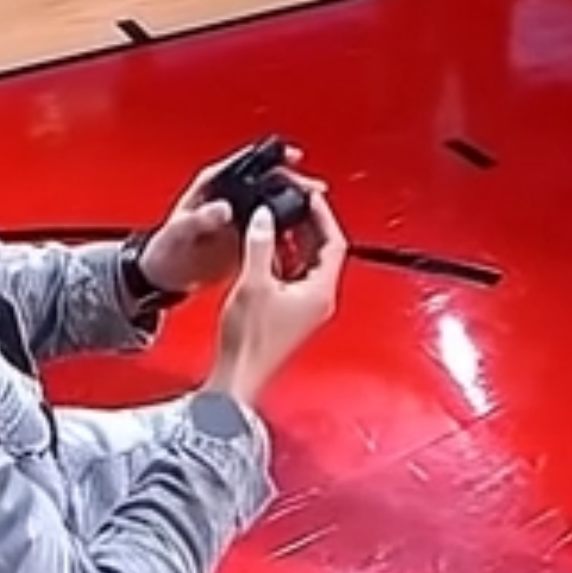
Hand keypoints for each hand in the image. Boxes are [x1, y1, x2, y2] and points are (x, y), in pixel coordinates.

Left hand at [140, 147, 325, 294]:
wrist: (164, 277)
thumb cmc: (163, 249)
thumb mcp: (178, 233)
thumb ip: (200, 219)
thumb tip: (221, 208)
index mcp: (212, 185)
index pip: (247, 162)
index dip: (271, 156)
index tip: (292, 155)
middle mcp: (229, 195)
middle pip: (268, 179)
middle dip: (294, 180)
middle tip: (313, 190)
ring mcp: (240, 215)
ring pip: (275, 201)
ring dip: (296, 203)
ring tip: (316, 209)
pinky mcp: (246, 234)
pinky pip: (273, 225)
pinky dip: (290, 227)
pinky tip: (302, 234)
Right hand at [207, 192, 347, 406]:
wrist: (236, 377)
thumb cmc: (249, 343)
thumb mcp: (254, 283)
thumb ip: (261, 244)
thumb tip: (266, 218)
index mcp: (321, 292)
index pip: (335, 242)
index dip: (323, 215)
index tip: (310, 196)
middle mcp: (319, 299)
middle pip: (324, 250)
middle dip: (308, 224)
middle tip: (294, 202)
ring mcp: (306, 307)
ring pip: (308, 262)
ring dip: (294, 239)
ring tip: (277, 218)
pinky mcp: (290, 312)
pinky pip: (294, 274)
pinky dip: (283, 256)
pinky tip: (265, 247)